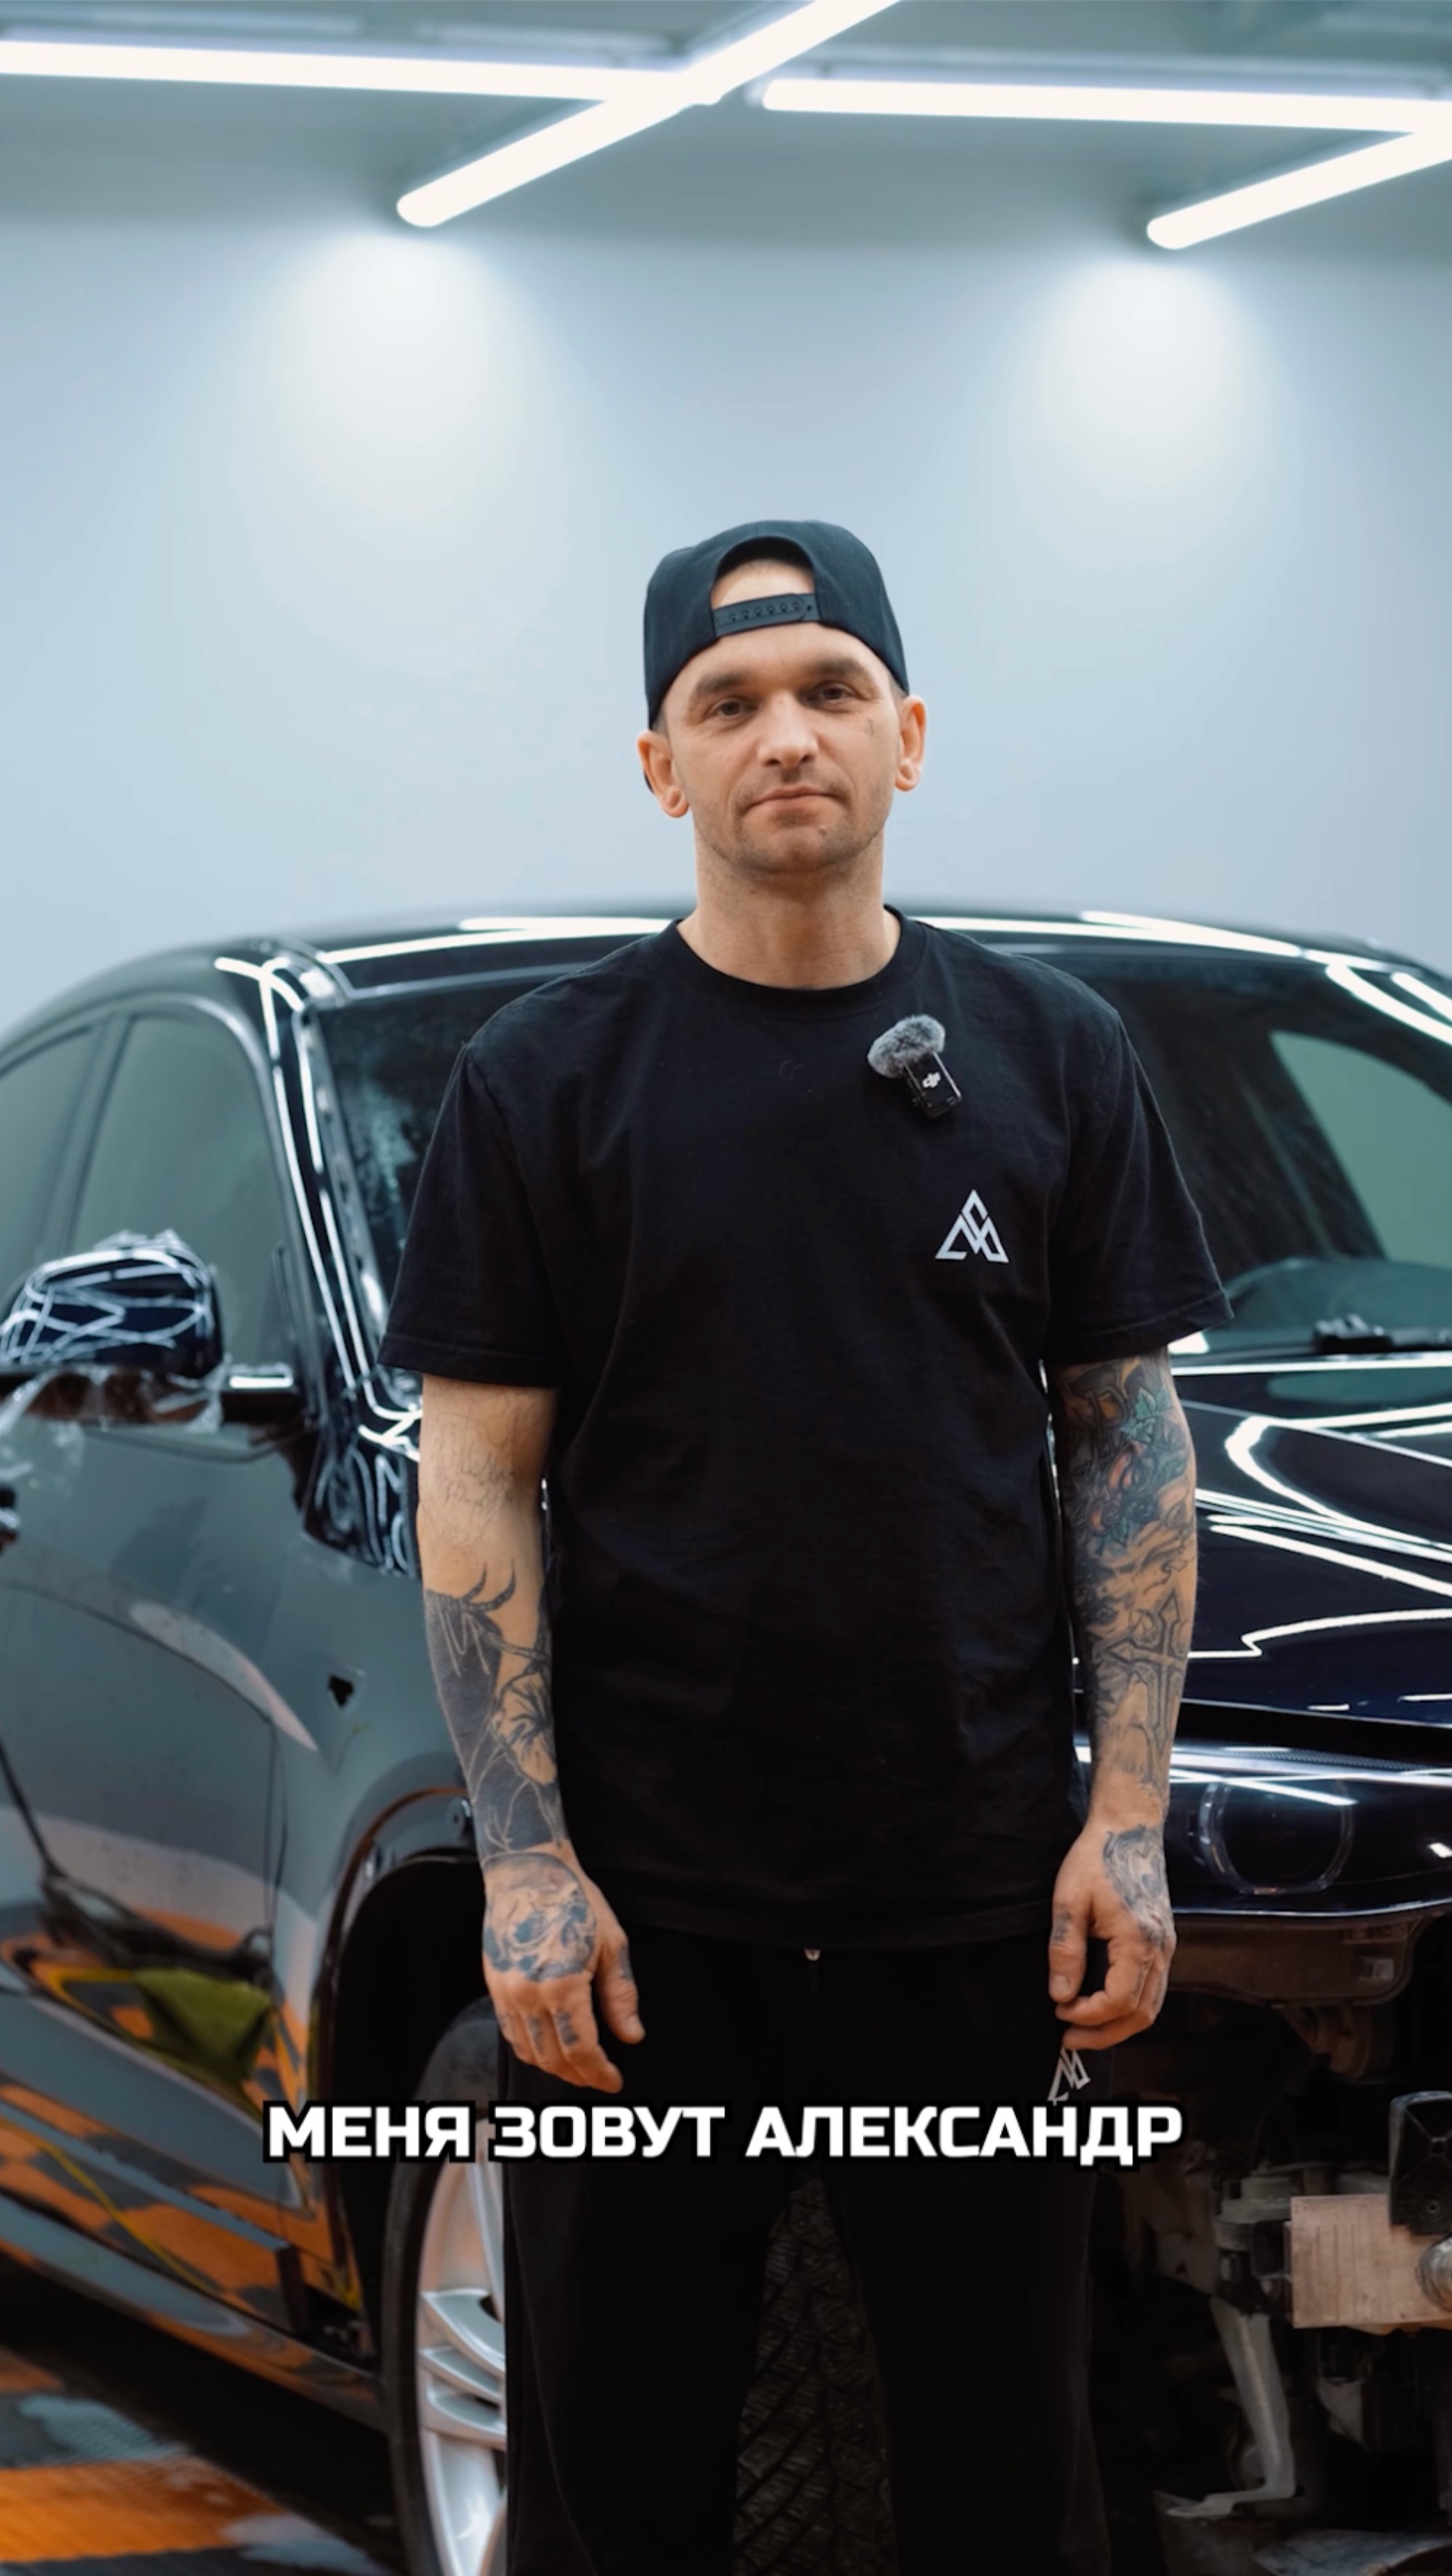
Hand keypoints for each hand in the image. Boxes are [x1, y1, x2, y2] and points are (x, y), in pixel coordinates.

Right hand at [482, 1845, 643, 2091]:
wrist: (526, 1871)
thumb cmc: (575, 1900)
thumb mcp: (611, 1944)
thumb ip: (620, 1996)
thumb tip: (632, 2037)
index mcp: (562, 1984)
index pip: (580, 2050)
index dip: (599, 2073)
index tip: (615, 2081)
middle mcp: (528, 1994)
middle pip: (553, 2057)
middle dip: (580, 2075)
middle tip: (600, 2078)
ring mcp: (506, 1992)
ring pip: (529, 2051)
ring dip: (555, 2067)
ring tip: (579, 2068)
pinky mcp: (494, 1986)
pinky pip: (510, 2033)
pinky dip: (531, 2050)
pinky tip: (549, 2049)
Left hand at [1047, 1816, 1174, 2049]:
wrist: (1129, 1829)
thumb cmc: (1096, 1859)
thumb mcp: (1069, 1901)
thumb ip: (1065, 1950)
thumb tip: (1060, 1995)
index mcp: (1138, 1940)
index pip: (1119, 2001)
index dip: (1088, 2016)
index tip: (1059, 2012)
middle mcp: (1160, 1949)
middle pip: (1141, 2014)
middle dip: (1103, 2033)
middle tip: (1068, 2037)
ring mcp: (1167, 1947)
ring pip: (1151, 2006)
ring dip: (1119, 2025)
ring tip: (1084, 2028)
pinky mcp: (1164, 1942)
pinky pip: (1154, 1989)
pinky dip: (1131, 2007)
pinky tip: (1104, 2004)